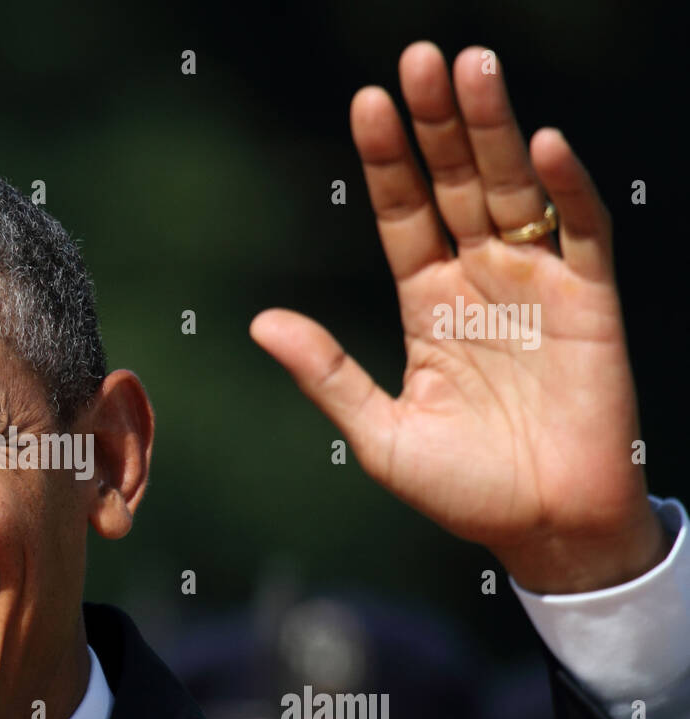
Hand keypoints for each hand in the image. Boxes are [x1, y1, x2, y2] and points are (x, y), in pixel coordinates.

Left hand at [250, 41, 669, 593]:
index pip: (403, 214)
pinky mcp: (591, 303)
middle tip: (419, 58)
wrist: (544, 529)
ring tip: (471, 68)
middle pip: (454, 185)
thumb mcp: (379, 433)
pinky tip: (543, 145)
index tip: (367, 103)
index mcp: (426, 304)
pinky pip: (582, 234)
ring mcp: (535, 285)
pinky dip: (567, 190)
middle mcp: (479, 280)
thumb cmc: (463, 489)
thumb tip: (259, 321)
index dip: (387, 161)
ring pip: (512, 191)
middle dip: (437, 124)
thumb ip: (327, 374)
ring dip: (493, 130)